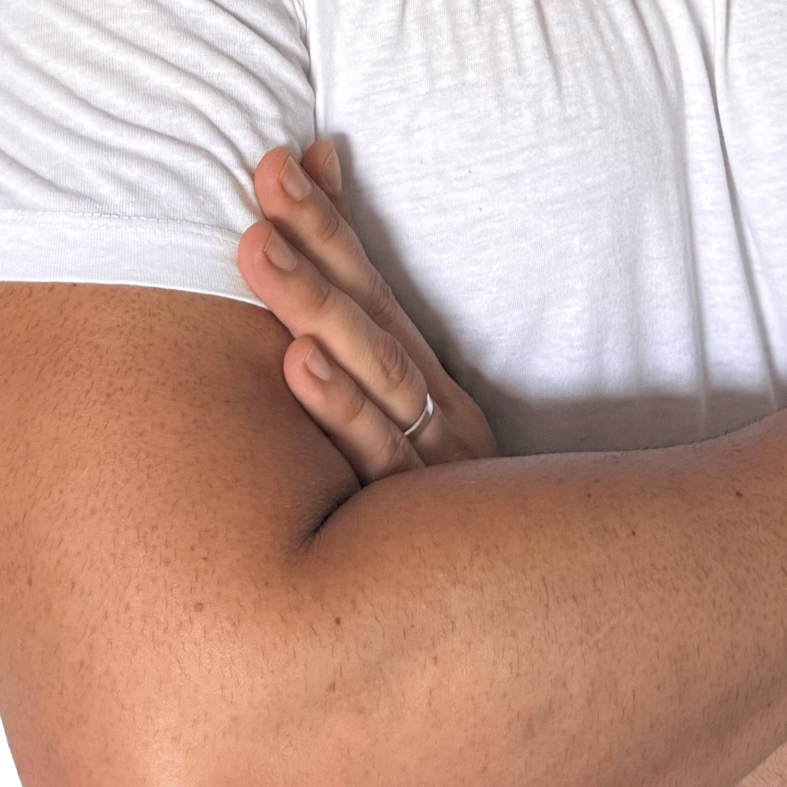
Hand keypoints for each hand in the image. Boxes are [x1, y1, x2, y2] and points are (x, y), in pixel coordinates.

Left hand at [238, 141, 500, 481]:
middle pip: (369, 310)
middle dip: (316, 240)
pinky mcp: (414, 514)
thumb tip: (320, 231)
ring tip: (260, 246)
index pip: (367, 284)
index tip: (279, 160)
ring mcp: (429, 457)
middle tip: (266, 174)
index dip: (325, 221)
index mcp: (420, 379)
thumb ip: (354, 340)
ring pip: (372, 369)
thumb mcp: (401, 427)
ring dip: (313, 303)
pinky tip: (300, 361)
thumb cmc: (429, 506)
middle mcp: (430, 405)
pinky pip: (375, 457)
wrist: (526, 627)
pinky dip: (340, 406)